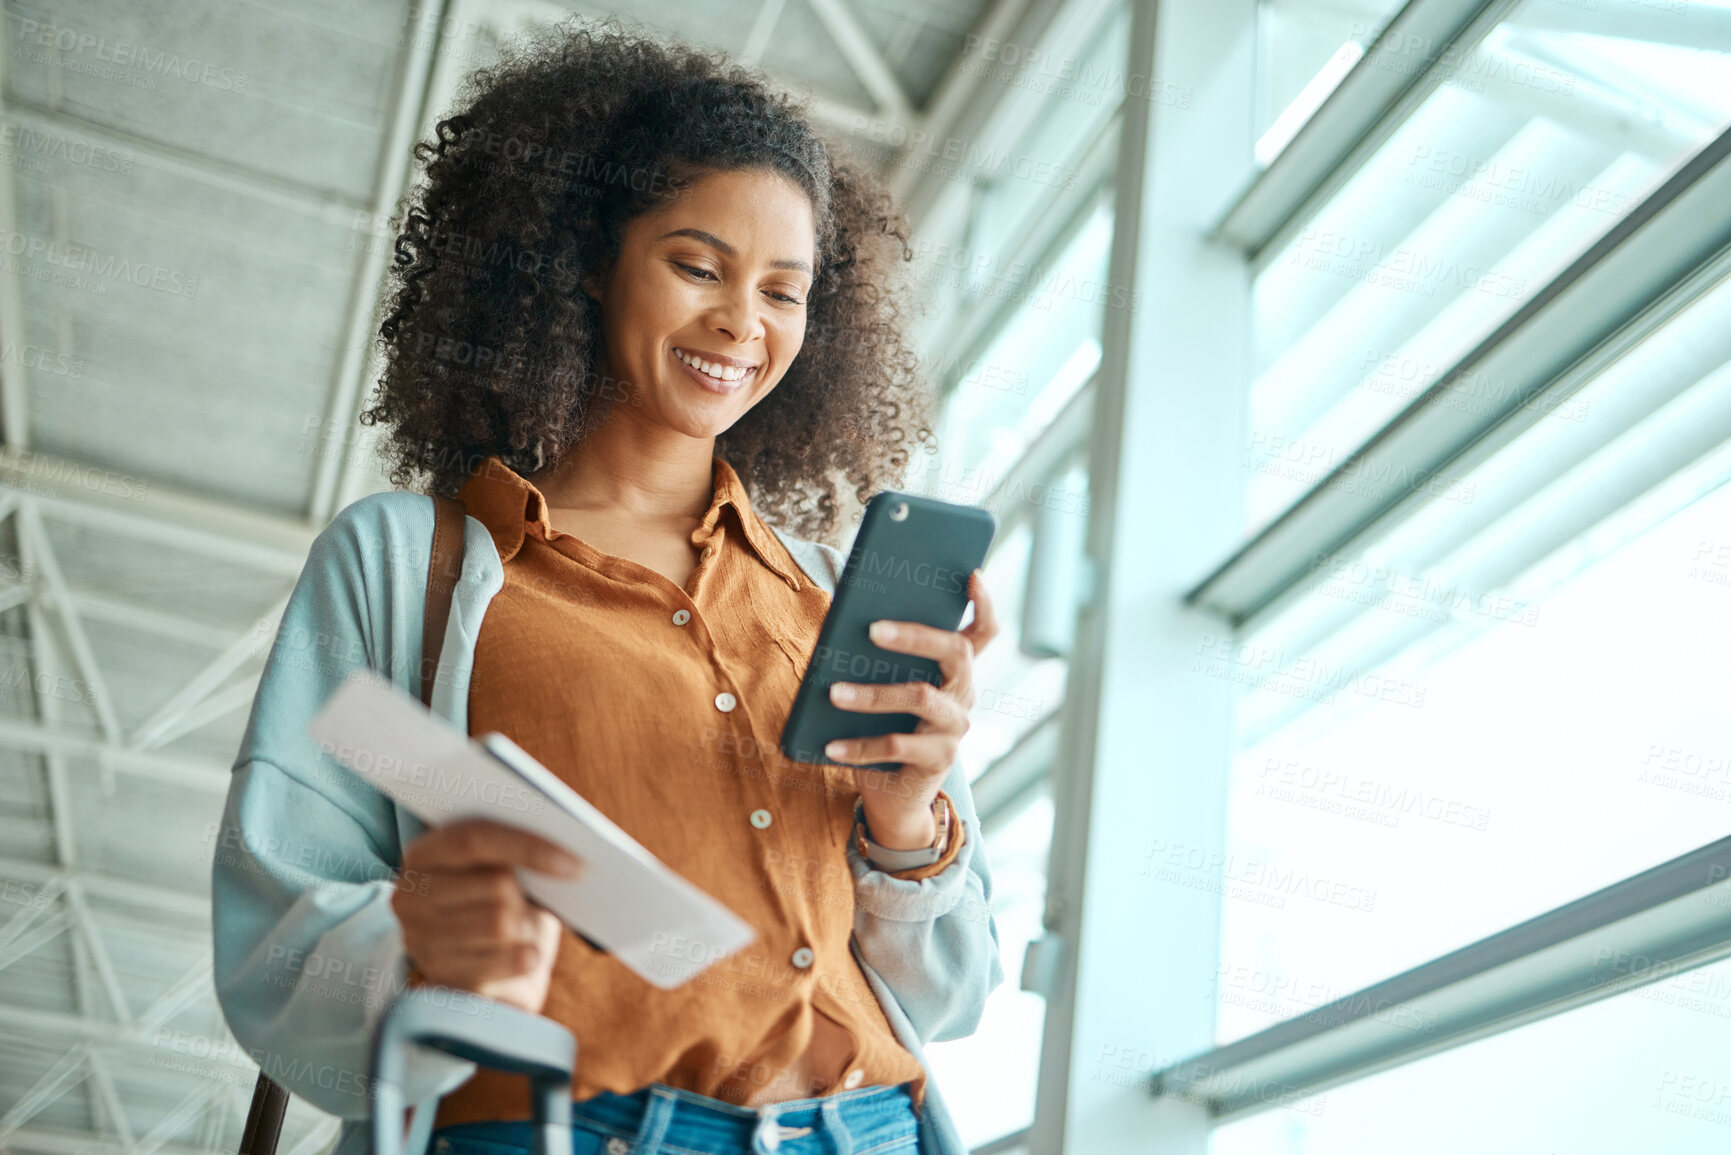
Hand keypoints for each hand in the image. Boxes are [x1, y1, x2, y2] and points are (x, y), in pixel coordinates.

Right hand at [392, 818, 581, 1013]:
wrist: (496, 979)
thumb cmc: (507, 912)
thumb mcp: (509, 875)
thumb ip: (519, 857)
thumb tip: (565, 857)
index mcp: (423, 854)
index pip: (475, 838)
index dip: (528, 847)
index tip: (575, 863)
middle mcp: (409, 895)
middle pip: (494, 883)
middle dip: (528, 897)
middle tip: (537, 905)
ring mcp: (417, 938)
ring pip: (499, 923)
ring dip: (526, 929)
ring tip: (524, 931)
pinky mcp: (437, 976)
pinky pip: (499, 962)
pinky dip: (524, 958)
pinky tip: (528, 956)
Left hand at [824, 569, 999, 849]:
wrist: (893, 795)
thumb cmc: (884, 728)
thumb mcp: (885, 689)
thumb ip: (879, 659)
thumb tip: (846, 623)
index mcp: (955, 672)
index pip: (984, 632)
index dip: (985, 603)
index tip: (973, 574)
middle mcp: (964, 696)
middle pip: (956, 653)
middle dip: (916, 635)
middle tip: (872, 629)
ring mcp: (954, 729)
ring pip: (921, 698)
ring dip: (874, 694)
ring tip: (834, 692)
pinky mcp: (937, 761)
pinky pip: (897, 747)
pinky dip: (859, 746)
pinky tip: (830, 746)